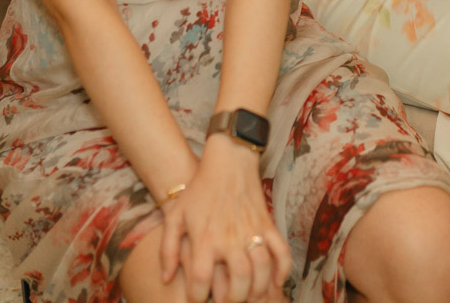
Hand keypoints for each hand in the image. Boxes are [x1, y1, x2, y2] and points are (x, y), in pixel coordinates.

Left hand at [159, 140, 290, 301]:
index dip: (198, 298)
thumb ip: (167, 250)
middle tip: (227, 302)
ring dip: (258, 290)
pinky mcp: (268, 224)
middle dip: (233, 300)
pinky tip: (276, 282)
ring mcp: (252, 231)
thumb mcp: (175, 216)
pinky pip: (281, 252)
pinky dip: (282, 270)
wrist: (228, 160)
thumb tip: (167, 278)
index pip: (201, 281)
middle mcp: (230, 238)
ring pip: (261, 271)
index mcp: (205, 239)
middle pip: (238, 282)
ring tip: (249, 297)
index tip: (197, 300)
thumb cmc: (198, 189)